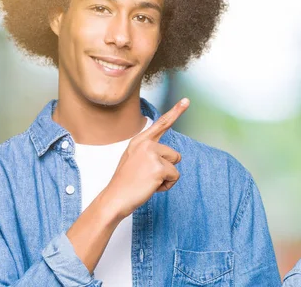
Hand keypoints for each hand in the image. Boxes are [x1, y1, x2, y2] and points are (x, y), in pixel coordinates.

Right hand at [102, 98, 188, 218]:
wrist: (115, 199)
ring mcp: (152, 154)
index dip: (175, 112)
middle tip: (146, 176)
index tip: (186, 100)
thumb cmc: (125, 183)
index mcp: (139, 141)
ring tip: (148, 181)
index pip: (161, 124)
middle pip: (174, 154)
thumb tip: (168, 154)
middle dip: (166, 168)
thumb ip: (149, 151)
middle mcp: (146, 144)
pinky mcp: (159, 167)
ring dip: (166, 177)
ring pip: (175, 165)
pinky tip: (151, 187)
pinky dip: (166, 186)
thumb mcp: (133, 159)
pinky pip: (175, 176)